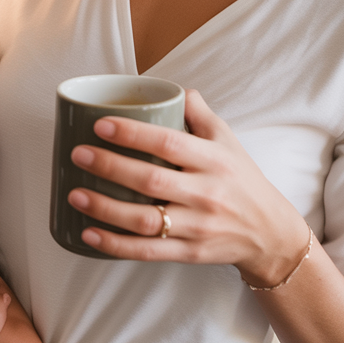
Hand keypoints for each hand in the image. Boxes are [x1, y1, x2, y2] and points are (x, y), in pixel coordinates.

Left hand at [66, 90, 306, 285]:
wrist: (269, 232)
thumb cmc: (241, 179)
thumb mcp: (227, 140)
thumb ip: (199, 113)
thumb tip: (173, 89)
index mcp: (213, 160)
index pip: (168, 143)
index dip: (132, 134)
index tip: (100, 124)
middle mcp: (205, 193)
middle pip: (150, 181)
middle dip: (109, 167)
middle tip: (78, 153)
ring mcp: (197, 226)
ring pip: (144, 220)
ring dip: (105, 208)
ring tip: (74, 194)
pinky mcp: (189, 253)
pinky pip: (147, 251)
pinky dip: (115, 245)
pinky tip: (88, 234)